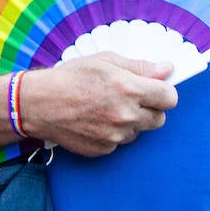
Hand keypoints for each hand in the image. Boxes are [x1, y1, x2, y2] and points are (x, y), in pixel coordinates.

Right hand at [19, 53, 177, 156]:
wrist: (39, 104)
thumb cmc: (70, 77)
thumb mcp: (105, 61)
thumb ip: (140, 67)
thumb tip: (167, 69)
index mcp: (129, 88)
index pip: (170, 98)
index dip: (164, 92)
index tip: (156, 89)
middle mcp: (126, 115)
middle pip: (159, 119)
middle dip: (150, 108)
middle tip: (130, 98)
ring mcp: (115, 136)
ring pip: (139, 131)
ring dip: (130, 122)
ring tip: (106, 108)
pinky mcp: (104, 150)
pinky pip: (120, 142)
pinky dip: (113, 134)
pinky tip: (96, 121)